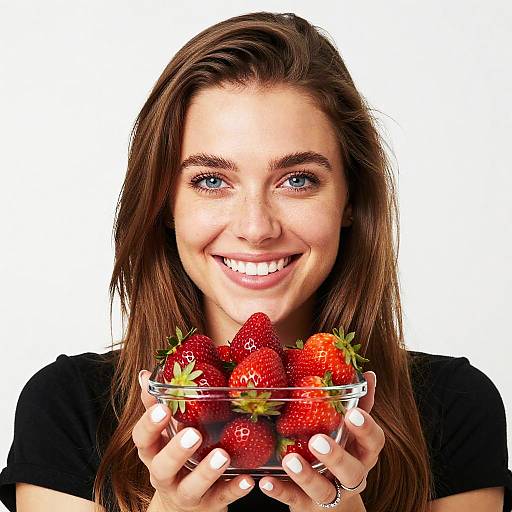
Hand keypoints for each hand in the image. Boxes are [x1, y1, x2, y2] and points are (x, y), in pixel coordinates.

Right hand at [132, 370, 254, 511]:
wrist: (182, 508)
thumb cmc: (174, 459)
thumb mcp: (163, 435)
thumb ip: (156, 405)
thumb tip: (145, 374)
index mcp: (153, 453)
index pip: (142, 439)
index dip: (150, 425)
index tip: (163, 409)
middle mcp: (164, 476)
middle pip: (162, 467)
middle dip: (177, 451)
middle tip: (194, 434)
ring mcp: (186, 493)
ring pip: (191, 488)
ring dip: (207, 472)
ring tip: (223, 455)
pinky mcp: (209, 505)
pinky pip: (222, 498)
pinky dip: (234, 490)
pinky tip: (247, 479)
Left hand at [257, 371, 382, 510]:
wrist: (331, 506)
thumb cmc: (341, 457)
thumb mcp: (350, 433)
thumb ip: (359, 404)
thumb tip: (368, 373)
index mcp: (362, 453)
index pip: (375, 442)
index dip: (366, 429)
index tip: (352, 414)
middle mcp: (351, 477)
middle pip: (352, 472)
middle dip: (336, 456)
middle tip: (318, 440)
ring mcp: (330, 495)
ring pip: (323, 491)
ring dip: (306, 476)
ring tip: (289, 460)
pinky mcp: (306, 506)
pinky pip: (293, 500)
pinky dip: (279, 491)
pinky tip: (265, 481)